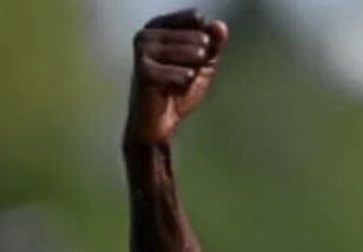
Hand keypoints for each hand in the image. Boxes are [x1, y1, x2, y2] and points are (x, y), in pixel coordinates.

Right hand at [125, 9, 228, 146]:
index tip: (201, 56)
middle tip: (185, 75)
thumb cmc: (178, 89)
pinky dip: (185, 85)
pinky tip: (172, 91)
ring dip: (193, 72)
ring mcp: (142, 50)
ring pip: (191, 53)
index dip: (207, 40)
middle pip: (198, 37)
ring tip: (180, 81)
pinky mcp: (143, 70)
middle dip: (200, 60)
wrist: (159, 122)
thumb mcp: (201, 64)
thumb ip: (213, 44)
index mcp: (158, 25)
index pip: (196, 19)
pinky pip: (183, 74)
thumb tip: (219, 26)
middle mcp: (147, 33)